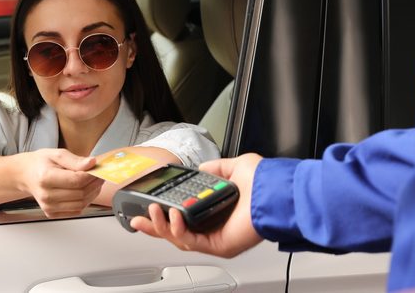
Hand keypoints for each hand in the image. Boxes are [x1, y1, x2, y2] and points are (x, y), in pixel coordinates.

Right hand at [18, 149, 102, 217]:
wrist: (25, 175)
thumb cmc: (39, 163)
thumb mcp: (56, 154)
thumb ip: (75, 160)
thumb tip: (91, 163)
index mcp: (45, 177)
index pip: (76, 180)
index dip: (91, 175)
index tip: (98, 169)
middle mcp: (46, 195)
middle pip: (80, 193)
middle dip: (94, 184)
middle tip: (100, 174)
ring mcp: (49, 207)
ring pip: (81, 204)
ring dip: (92, 193)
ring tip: (95, 182)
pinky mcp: (52, 213)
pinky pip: (76, 210)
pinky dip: (85, 201)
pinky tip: (86, 191)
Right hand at [130, 153, 263, 257]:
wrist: (276, 192)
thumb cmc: (264, 183)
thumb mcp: (234, 167)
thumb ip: (216, 168)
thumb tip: (202, 169)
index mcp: (216, 212)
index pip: (185, 217)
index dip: (164, 214)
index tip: (149, 206)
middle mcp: (215, 227)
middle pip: (176, 233)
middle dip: (154, 227)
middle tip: (138, 219)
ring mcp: (216, 238)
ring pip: (179, 240)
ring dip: (161, 227)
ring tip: (153, 212)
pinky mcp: (219, 246)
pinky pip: (191, 242)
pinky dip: (177, 230)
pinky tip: (173, 216)